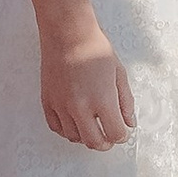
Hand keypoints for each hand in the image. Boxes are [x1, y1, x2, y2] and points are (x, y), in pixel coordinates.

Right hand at [41, 22, 135, 149]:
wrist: (68, 34)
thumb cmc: (96, 49)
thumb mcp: (119, 74)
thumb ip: (126, 102)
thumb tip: (129, 123)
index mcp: (103, 100)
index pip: (115, 134)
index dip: (122, 135)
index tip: (123, 131)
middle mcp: (80, 107)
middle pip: (94, 142)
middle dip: (105, 142)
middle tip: (109, 135)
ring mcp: (61, 106)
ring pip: (74, 137)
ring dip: (86, 136)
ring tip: (92, 126)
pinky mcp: (48, 101)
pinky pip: (56, 127)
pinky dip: (67, 130)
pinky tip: (75, 122)